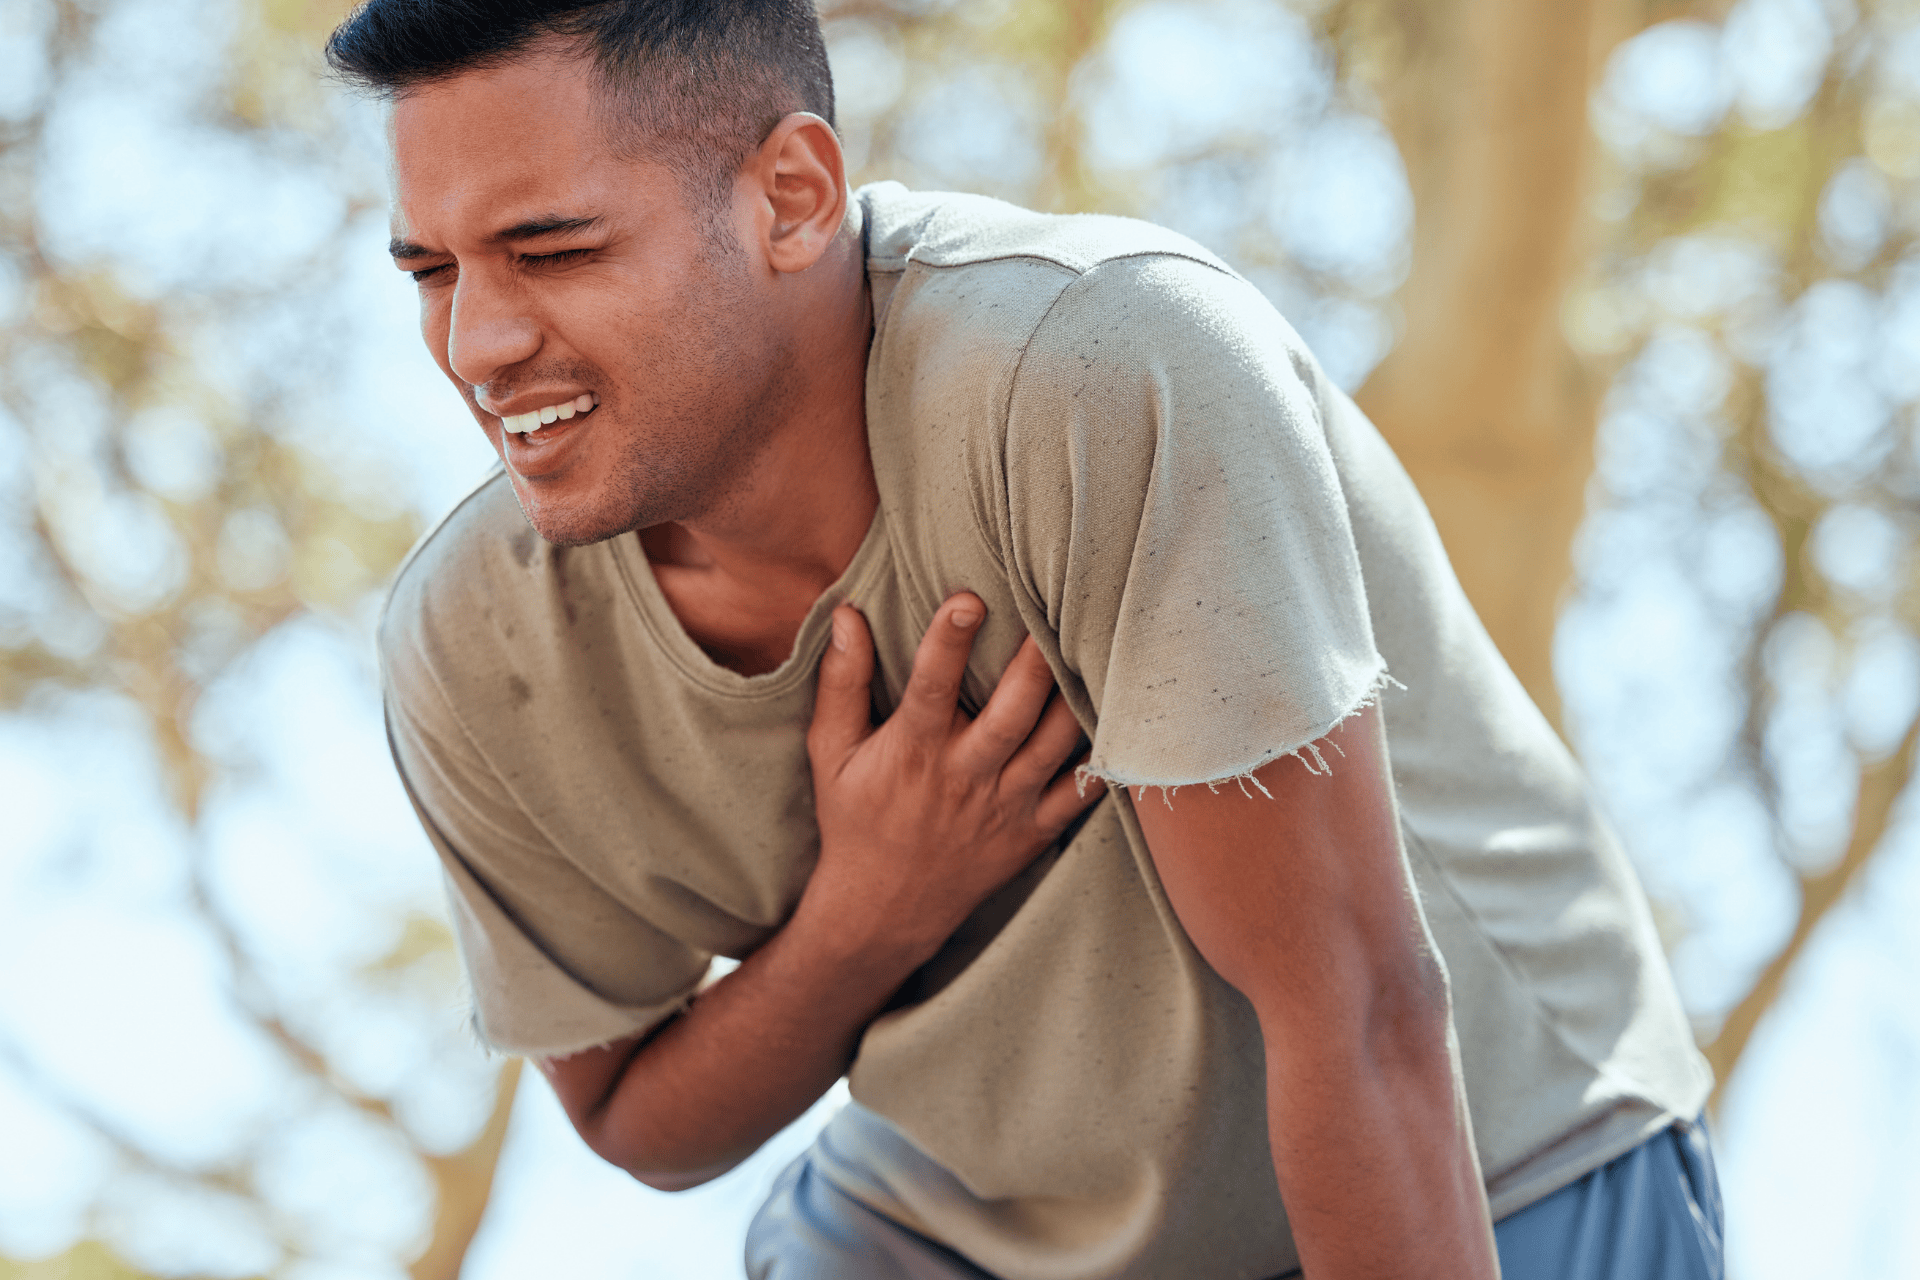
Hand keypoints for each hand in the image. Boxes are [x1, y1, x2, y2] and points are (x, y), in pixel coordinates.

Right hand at [804, 592, 1098, 966]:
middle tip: (1057, 609)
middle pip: (1011, 712)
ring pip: (1054, 744)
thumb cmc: (856, 818)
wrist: (883, 910)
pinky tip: (1120, 715)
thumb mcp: (832, 753)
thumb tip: (848, 615)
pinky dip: (1103, 758)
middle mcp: (964, 776)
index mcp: (913, 751)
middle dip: (1036, 661)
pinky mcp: (1033, 831)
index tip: (969, 599)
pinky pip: (1080, 793)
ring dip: (1075, 696)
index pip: (932, 687)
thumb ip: (842, 683)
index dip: (949, 641)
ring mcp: (1005, 805)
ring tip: (1093, 646)